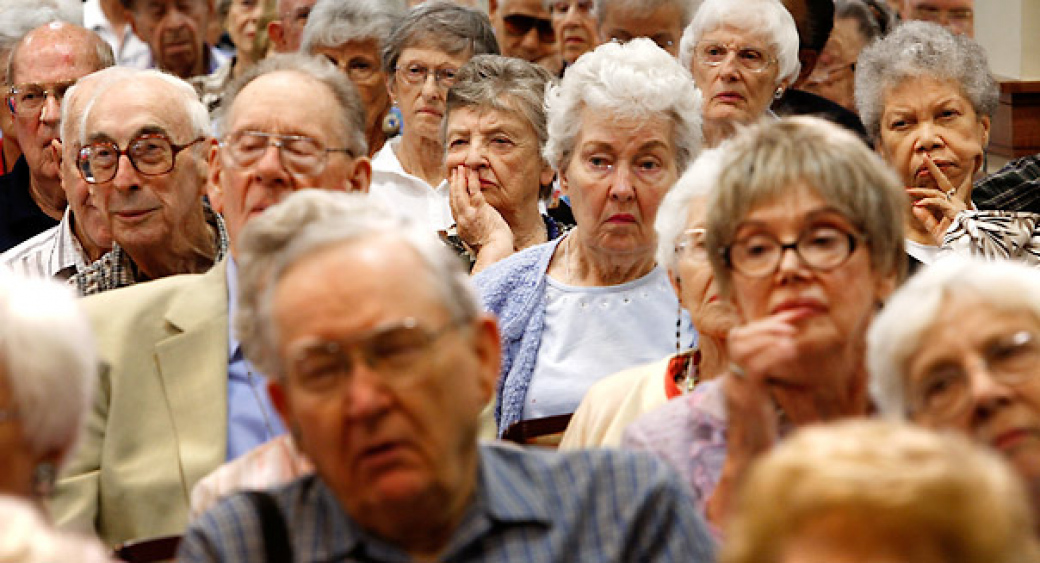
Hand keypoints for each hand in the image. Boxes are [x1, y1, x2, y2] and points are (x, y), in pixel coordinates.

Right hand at [448, 164, 512, 252]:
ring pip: (460, 193)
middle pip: (453, 198)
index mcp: (462, 228)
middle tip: (454, 173)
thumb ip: (472, 232)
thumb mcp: (475, 243)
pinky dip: (471, 180)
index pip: (454, 208)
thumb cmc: (491, 249)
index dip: (452, 196)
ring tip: (460, 168)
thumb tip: (474, 229)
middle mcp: (462, 220)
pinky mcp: (479, 210)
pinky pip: (473, 191)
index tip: (453, 188)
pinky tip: (472, 172)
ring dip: (459, 179)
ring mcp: (469, 214)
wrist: (495, 251)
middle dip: (453, 184)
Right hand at [706, 310, 813, 524]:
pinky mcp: (746, 399)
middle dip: (767, 324)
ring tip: (792, 336)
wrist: (750, 465)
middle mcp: (731, 379)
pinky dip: (773, 354)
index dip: (766, 323)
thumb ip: (767, 379)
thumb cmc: (762, 436)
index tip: (792, 316)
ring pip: (743, 347)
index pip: (741, 337)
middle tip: (792, 324)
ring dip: (769, 335)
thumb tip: (786, 357)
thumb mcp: (763, 401)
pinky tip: (791, 350)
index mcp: (734, 377)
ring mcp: (736, 388)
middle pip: (738, 336)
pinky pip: (755, 367)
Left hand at [908, 155, 971, 243]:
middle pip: (944, 182)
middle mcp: (957, 203)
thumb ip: (926, 218)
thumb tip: (915, 206)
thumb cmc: (953, 242)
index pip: (944, 189)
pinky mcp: (956, 212)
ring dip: (921, 191)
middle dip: (934, 168)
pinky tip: (918, 202)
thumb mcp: (935, 230)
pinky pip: (939, 203)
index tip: (925, 169)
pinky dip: (928, 202)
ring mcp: (957, 207)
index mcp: (953, 206)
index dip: (936, 177)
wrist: (963, 252)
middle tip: (925, 156)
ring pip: (937, 192)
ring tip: (907, 190)